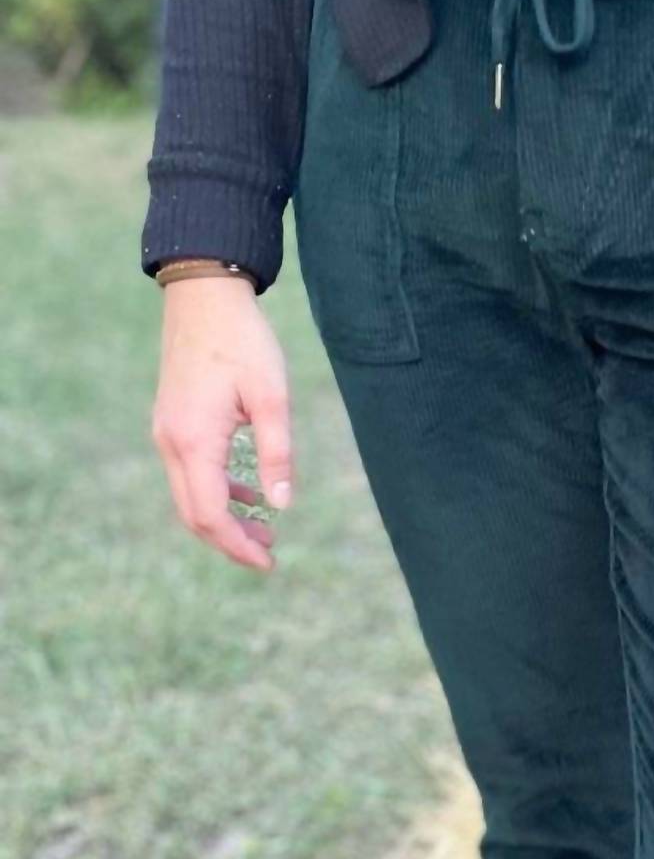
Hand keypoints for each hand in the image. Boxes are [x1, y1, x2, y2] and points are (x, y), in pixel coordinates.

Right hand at [152, 276, 291, 571]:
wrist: (203, 295)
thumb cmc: (243, 341)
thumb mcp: (272, 397)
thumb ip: (277, 454)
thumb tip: (282, 505)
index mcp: (194, 442)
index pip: (210, 514)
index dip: (238, 546)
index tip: (269, 563)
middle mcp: (171, 443)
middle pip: (194, 514)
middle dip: (230, 541)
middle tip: (270, 555)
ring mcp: (166, 432)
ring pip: (189, 496)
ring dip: (224, 518)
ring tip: (265, 530)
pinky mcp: (172, 421)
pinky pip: (189, 473)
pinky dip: (216, 492)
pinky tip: (248, 493)